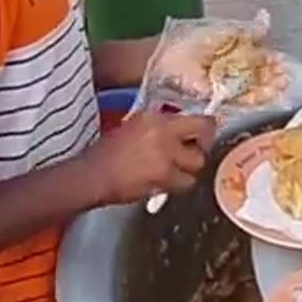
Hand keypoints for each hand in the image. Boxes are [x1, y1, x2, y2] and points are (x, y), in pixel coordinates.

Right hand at [86, 112, 215, 204]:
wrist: (94, 174)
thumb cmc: (107, 152)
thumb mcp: (133, 126)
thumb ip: (158, 127)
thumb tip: (179, 132)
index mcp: (155, 117)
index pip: (197, 119)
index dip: (207, 128)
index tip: (205, 134)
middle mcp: (164, 132)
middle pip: (204, 137)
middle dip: (200, 148)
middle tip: (191, 153)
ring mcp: (165, 155)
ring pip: (197, 164)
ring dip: (189, 169)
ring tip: (174, 170)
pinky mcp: (163, 177)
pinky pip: (184, 183)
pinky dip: (178, 184)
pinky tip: (165, 181)